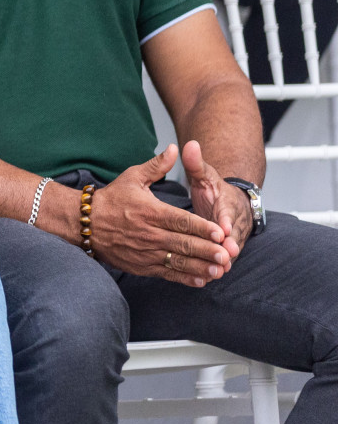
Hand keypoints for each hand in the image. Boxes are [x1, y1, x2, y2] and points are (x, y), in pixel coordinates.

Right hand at [89, 144, 229, 286]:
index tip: (220, 233)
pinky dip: (184, 278)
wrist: (84, 223)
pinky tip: (201, 279)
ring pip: (177, 261)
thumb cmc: (111, 199)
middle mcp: (148, 233)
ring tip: (218, 270)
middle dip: (206, 250)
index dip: (201, 227)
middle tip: (225, 254)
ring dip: (199, 267)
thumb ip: (157, 166)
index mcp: (150, 211)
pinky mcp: (141, 265)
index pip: (180, 221)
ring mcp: (144, 252)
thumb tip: (176, 148)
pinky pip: (166, 273)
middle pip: (182, 243)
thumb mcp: (132, 177)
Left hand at [182, 140, 251, 260]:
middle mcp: (233, 223)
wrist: (228, 201)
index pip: (229, 212)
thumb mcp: (204, 174)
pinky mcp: (223, 250)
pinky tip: (206, 279)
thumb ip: (196, 162)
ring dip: (223, 261)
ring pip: (228, 252)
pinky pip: (220, 260)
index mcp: (228, 203)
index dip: (227, 221)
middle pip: (233, 236)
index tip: (224, 228)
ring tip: (216, 272)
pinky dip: (214, 268)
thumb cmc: (214, 188)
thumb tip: (189, 144)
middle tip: (224, 256)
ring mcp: (230, 239)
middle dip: (229, 246)